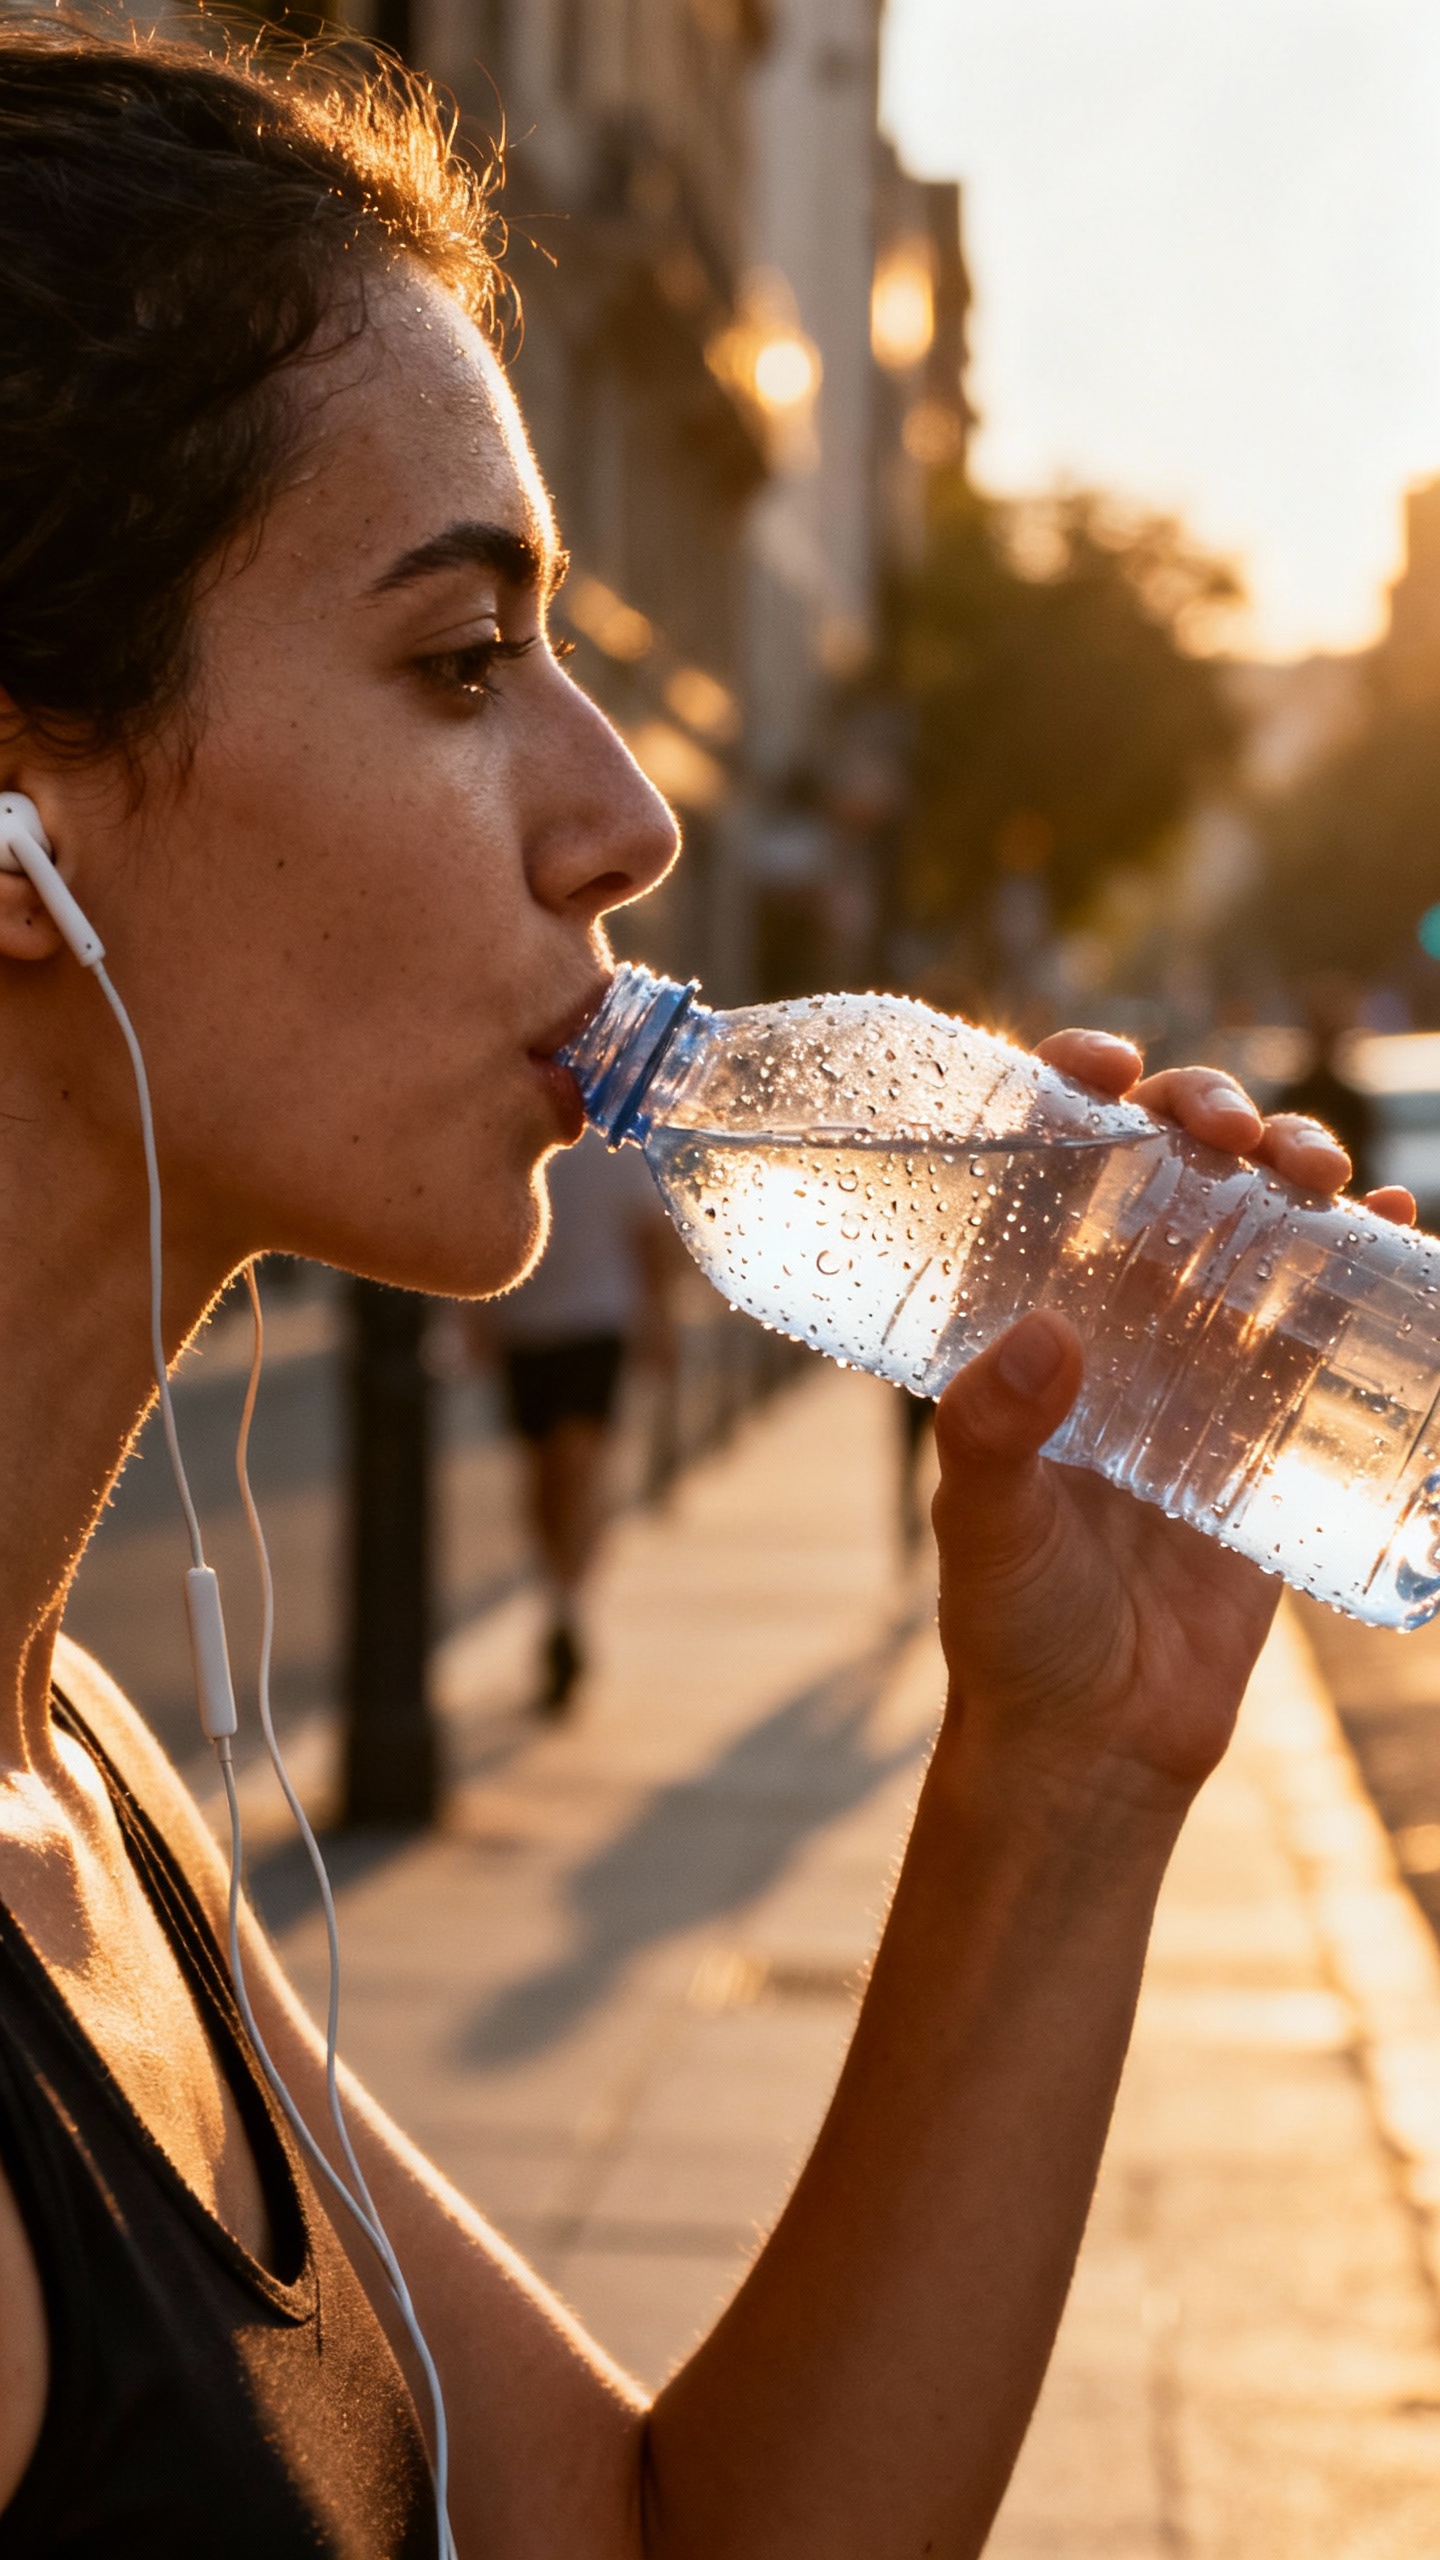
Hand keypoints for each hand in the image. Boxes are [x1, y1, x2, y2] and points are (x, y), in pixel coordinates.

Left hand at [929, 1030, 1413, 1818]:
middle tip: (1229, 1130)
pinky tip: (1398, 1220)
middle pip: (1164, 1172)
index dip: (1074, 1092)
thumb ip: (991, 1438)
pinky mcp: (1268, 1422)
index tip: (1108, 1067)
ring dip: (1293, 1165)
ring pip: (1254, 1224)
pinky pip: (1324, 1318)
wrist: (1099, 1744)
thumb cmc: (1014, 1632)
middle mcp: (1107, 1320)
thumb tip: (1045, 1338)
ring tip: (1318, 1169)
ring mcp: (1195, 1365)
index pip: (1042, 1169)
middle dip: (1207, 1115)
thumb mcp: (985, 1527)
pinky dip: (1369, 1257)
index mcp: (1020, 1317)